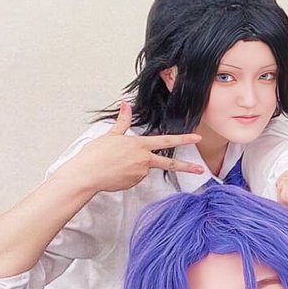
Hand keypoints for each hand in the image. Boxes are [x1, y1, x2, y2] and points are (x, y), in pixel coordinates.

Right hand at [62, 101, 203, 194]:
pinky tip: (115, 172)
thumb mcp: (110, 135)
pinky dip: (128, 174)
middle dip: (187, 167)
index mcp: (139, 145)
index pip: (166, 141)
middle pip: (169, 163)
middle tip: (200, 169)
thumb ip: (122, 121)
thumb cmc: (95, 155)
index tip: (196, 138)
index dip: (183, 139)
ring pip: (144, 168)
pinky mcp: (134, 183)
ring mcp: (140, 173)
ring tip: (115, 164)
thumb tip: (125, 105)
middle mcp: (143, 160)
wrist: (87, 175)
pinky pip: (135, 177)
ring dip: (135, 167)